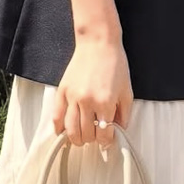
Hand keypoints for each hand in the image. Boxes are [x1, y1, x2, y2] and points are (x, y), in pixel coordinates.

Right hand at [52, 34, 132, 149]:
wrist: (98, 41)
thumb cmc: (114, 63)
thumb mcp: (127, 91)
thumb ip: (124, 114)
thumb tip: (119, 130)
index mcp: (105, 103)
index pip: (104, 135)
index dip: (106, 141)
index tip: (107, 139)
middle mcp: (87, 102)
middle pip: (86, 135)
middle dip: (92, 139)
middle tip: (95, 135)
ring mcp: (73, 97)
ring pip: (71, 130)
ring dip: (77, 139)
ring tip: (81, 138)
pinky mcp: (63, 91)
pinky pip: (56, 116)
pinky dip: (58, 128)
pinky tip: (62, 132)